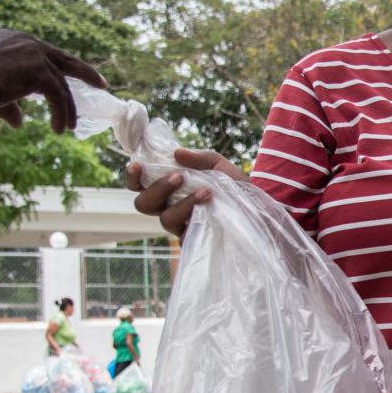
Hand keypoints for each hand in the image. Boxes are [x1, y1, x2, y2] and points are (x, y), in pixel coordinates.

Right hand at [0, 29, 107, 132]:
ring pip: (61, 83)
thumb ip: (8, 105)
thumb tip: (20, 122)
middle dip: (84, 72)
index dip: (59, 65)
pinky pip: (58, 95)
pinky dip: (62, 113)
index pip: (43, 52)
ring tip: (68, 127)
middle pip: (62, 59)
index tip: (73, 75)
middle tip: (100, 84)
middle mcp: (25, 42)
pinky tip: (59, 129)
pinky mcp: (38, 70)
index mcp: (11, 40)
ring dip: (67, 108)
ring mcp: (33, 54)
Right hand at [124, 148, 247, 237]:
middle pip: (143, 204)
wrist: (259, 208)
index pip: (139, 185)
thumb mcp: (219, 165)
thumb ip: (199, 158)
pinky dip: (194, 214)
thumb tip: (177, 153)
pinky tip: (209, 203)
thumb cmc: (234, 185)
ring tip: (206, 190)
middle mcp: (169, 207)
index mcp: (168, 188)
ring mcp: (180, 225)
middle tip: (178, 177)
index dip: (132, 177)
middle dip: (157, 189)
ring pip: (164, 218)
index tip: (137, 165)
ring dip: (182, 202)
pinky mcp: (194, 239)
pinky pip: (184, 232)